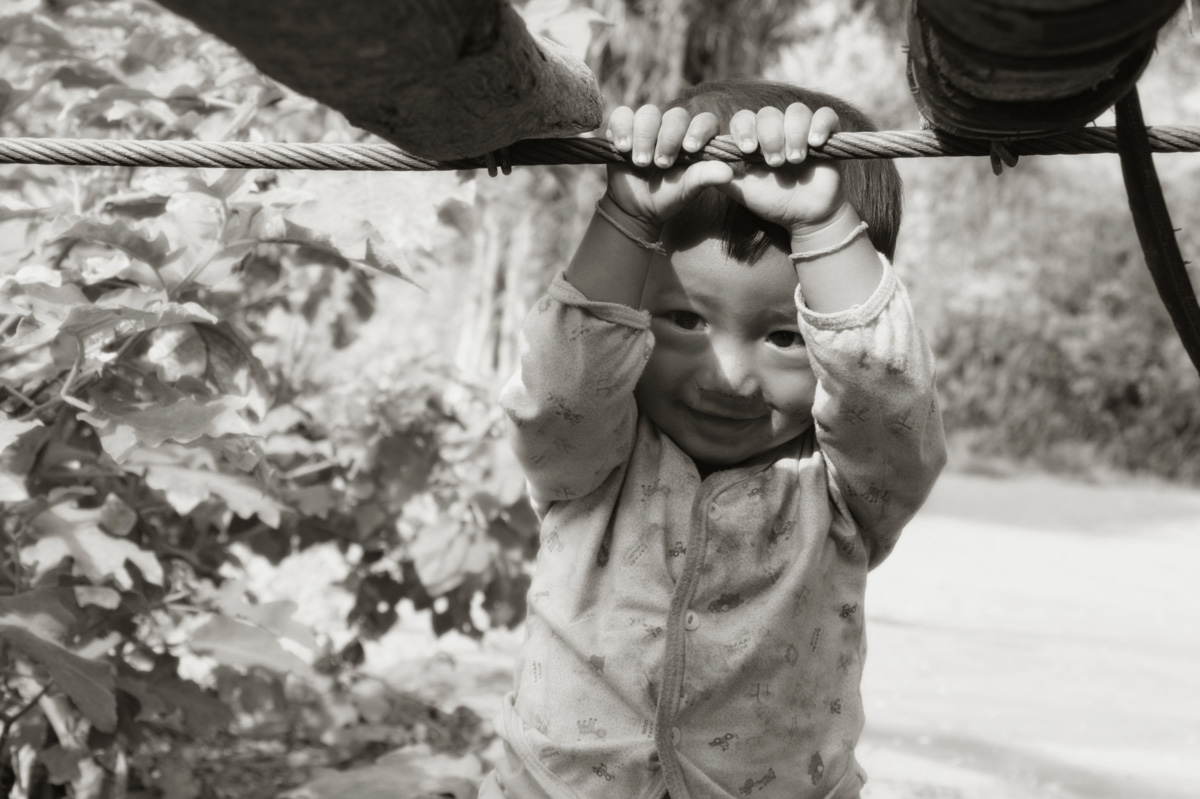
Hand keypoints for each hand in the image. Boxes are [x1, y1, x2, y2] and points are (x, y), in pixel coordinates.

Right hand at [603, 105, 735, 233]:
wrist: (636, 208)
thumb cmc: (667, 197)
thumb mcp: (687, 190)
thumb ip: (705, 178)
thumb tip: (728, 173)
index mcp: (694, 138)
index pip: (704, 121)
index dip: (699, 129)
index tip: (690, 149)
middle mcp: (672, 128)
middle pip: (675, 115)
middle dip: (669, 138)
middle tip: (661, 163)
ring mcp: (647, 126)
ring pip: (648, 113)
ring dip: (644, 136)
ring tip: (640, 162)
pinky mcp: (623, 129)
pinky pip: (621, 116)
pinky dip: (621, 129)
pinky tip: (623, 148)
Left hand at [714, 104, 848, 235]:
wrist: (806, 217)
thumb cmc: (772, 202)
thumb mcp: (742, 192)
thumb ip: (720, 177)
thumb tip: (696, 164)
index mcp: (755, 139)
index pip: (743, 120)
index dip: (742, 129)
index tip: (744, 150)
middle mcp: (777, 130)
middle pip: (768, 114)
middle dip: (769, 136)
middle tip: (773, 163)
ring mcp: (802, 130)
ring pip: (796, 112)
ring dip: (793, 133)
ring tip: (794, 160)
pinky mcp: (827, 134)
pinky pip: (826, 116)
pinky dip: (820, 125)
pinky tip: (815, 143)